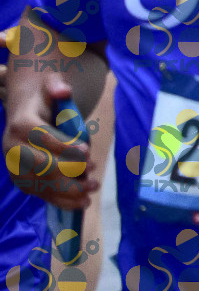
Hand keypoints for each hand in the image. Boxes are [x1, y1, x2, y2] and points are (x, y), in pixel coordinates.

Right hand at [2, 66, 96, 209]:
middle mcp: (12, 147)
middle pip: (40, 164)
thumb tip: (63, 90)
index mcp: (21, 124)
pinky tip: (81, 203)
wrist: (27, 114)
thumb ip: (57, 87)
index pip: (41, 137)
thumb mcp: (50, 87)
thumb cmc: (45, 102)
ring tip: (92, 190)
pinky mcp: (22, 180)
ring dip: (67, 190)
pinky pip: (40, 194)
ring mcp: (15, 166)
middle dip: (69, 171)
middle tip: (95, 173)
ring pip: (40, 183)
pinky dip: (60, 201)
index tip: (88, 151)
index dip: (63, 145)